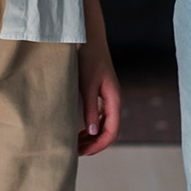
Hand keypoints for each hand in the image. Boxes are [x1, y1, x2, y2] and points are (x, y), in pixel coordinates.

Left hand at [78, 28, 121, 154]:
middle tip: (76, 152)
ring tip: (75, 143)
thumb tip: (92, 133)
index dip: (98, 146)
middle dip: (94, 144)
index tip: (82, 153)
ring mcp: (109, 97)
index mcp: (114, 99)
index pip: (112, 132)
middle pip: (109, 131)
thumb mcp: (87, 85)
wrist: (89, 37)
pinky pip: (100, 116)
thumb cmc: (88, 58)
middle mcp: (114, 100)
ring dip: (92, 136)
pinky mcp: (101, 93)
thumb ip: (90, 109)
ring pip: (104, 125)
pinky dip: (91, 126)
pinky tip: (79, 129)